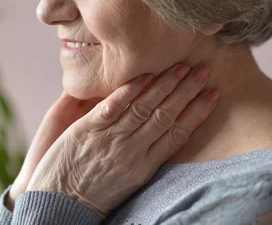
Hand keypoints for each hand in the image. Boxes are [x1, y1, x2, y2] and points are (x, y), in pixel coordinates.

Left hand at [25, 64, 219, 217]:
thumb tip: (158, 136)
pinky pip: (113, 106)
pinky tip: (145, 76)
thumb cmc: (92, 194)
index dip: (197, 112)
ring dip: (165, 85)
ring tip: (181, 67)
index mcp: (144, 166)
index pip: (178, 134)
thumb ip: (143, 157)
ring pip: (144, 107)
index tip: (213, 94)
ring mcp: (110, 139)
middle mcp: (132, 152)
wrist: (59, 204)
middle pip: (166, 116)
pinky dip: (129, 90)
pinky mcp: (87, 130)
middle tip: (203, 70)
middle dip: (187, 91)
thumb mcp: (127, 181)